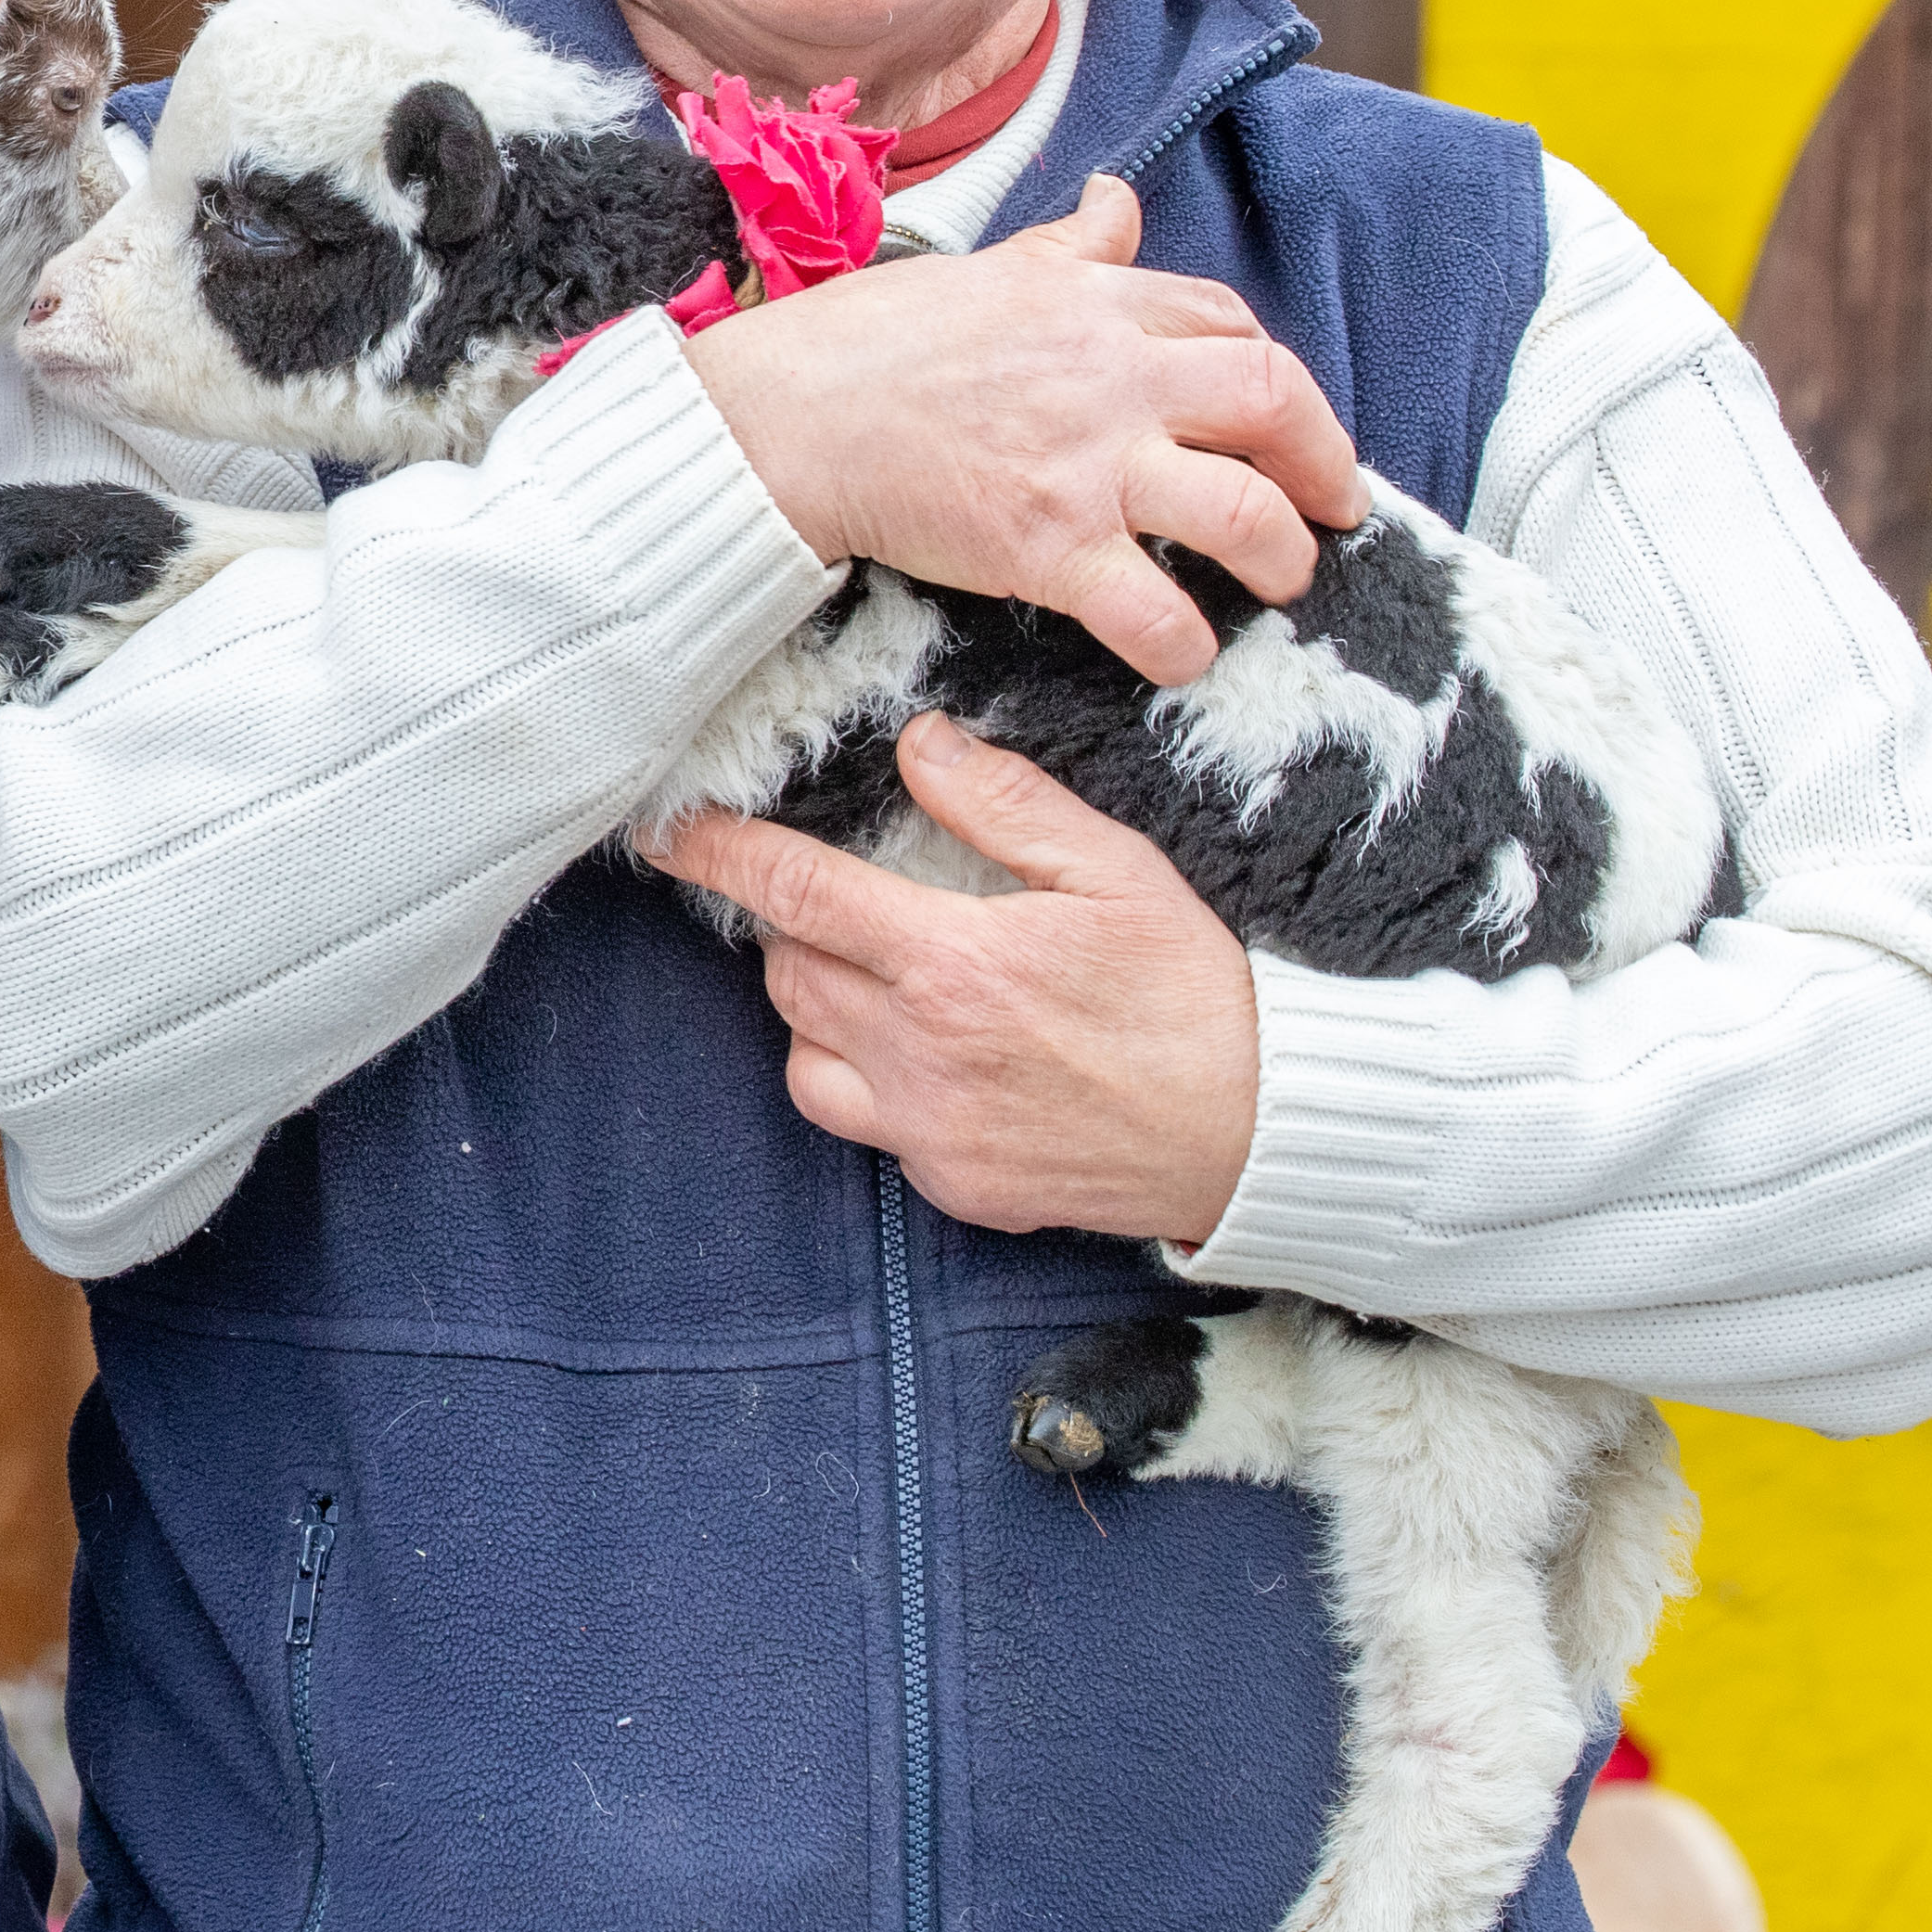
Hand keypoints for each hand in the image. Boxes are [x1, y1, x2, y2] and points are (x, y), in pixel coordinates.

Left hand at [641, 715, 1260, 1246]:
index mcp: (953, 964)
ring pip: (804, 1057)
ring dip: (817, 1008)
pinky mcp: (954, 1185)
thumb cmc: (1196, 995)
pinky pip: (865, 1125)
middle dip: (793, 927)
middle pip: (788, 974)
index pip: (796, 893)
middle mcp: (921, 1055)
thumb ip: (1005, 806)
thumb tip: (921, 746)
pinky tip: (931, 1054)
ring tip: (883, 977)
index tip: (671, 832)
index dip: (721, 855)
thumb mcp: (1115, 871)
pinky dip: (869, 1082)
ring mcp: (931, 1132)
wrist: (1260, 1134)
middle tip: (840, 898)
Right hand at [679, 177, 1361, 682]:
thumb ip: (1069, 246)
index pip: (1227, 321)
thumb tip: (1119, 198)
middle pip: (1271, 400)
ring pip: (1241, 512)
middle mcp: (1109, 376)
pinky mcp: (1045, 548)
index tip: (1283, 415)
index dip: (1272, 372)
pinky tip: (1184, 653)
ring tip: (1284, 580)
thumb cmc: (865, 344)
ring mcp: (1084, 465)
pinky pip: (1153, 608)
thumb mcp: (982, 266)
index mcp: (1092, 301)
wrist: (783, 419)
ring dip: (1282, 555)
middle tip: (1334, 504)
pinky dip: (1184, 641)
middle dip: (1323, 458)